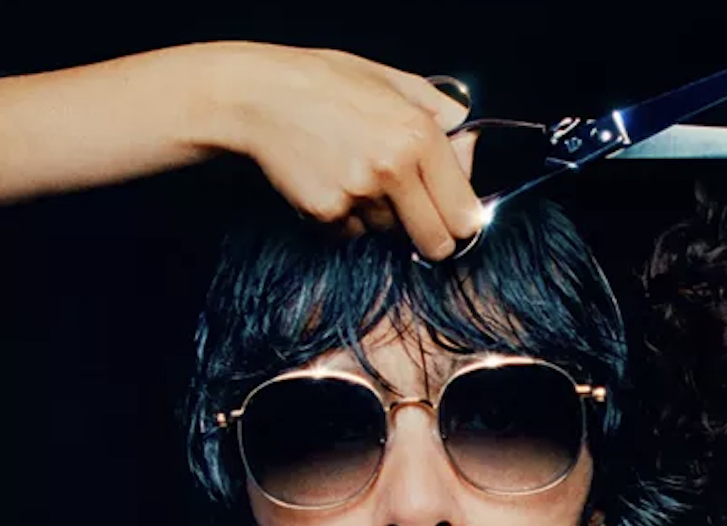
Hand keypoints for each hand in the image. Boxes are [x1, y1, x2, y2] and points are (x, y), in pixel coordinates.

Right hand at [204, 43, 482, 259]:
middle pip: (436, 242)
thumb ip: (440, 111)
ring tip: (357, 176)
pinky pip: (352, 234)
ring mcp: (358, 193)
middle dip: (431, 237)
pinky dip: (346, 219)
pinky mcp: (326, 212)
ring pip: (390, 234)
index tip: (453, 220)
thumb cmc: (326, 84)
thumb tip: (469, 144)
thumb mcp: (392, 81)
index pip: (466, 214)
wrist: (256, 95)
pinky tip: (332, 183)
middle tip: (415, 219)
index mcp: (420, 135)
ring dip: (382, 218)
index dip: (461, 221)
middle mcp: (393, 168)